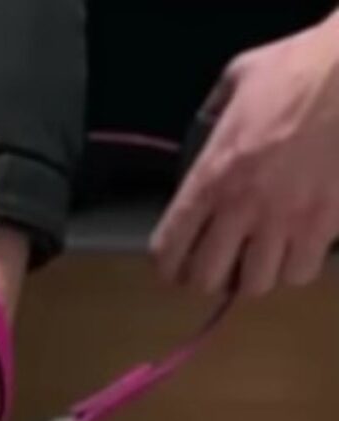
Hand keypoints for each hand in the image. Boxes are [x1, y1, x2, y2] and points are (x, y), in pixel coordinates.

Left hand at [152, 13, 338, 296]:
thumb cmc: (301, 66)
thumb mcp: (238, 78)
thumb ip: (214, 111)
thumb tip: (206, 129)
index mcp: (211, 175)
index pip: (169, 247)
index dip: (168, 266)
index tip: (175, 267)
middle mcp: (241, 207)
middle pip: (207, 280)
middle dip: (209, 277)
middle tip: (220, 265)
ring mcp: (284, 219)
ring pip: (256, 285)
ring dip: (254, 276)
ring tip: (260, 259)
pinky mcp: (324, 224)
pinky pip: (300, 272)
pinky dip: (296, 268)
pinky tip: (298, 250)